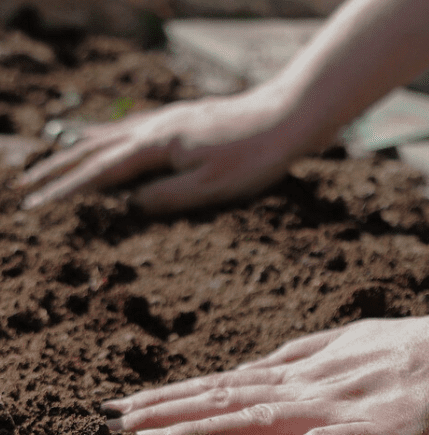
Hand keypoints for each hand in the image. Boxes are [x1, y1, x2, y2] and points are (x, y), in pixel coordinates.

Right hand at [19, 87, 295, 214]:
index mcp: (156, 147)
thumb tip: (130, 207)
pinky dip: (105, 136)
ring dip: (76, 152)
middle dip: (59, 171)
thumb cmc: (252, 157)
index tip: (40, 205)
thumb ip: (167, 198)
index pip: (100, 173)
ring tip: (51, 163)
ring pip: (108, 136)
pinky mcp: (177, 120)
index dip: (68, 191)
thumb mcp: (210, 188)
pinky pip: (128, 128)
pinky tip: (102, 139)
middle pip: (94, 151)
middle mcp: (153, 129)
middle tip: (30, 188)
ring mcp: (164, 121)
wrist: (283, 118)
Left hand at [102, 296, 428, 434]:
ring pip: (256, 419)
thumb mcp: (344, 345)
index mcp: (301, 371)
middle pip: (225, 399)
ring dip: (199, 429)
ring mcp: (338, 409)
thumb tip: (251, 368)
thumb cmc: (411, 349)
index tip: (125, 406)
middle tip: (110, 421)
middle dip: (165, 411)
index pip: (222, 385)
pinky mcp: (375, 434)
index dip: (171, 395)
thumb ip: (296, 357)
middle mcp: (307, 387)